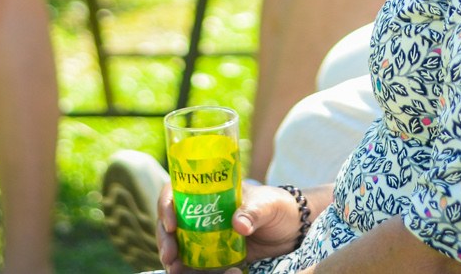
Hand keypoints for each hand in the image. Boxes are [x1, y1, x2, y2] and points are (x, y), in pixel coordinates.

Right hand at [157, 180, 305, 272]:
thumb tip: (238, 225)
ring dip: (175, 261)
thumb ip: (254, 211)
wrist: (294, 229)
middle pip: (172, 225)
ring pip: (180, 248)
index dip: (167, 206)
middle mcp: (202, 215)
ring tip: (177, 272)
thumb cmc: (279, 206)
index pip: (176, 193)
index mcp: (208, 193)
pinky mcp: (217, 259)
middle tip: (170, 257)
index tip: (171, 224)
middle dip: (166, 241)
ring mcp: (207, 238)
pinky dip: (193, 273)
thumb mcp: (268, 204)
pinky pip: (198, 267)